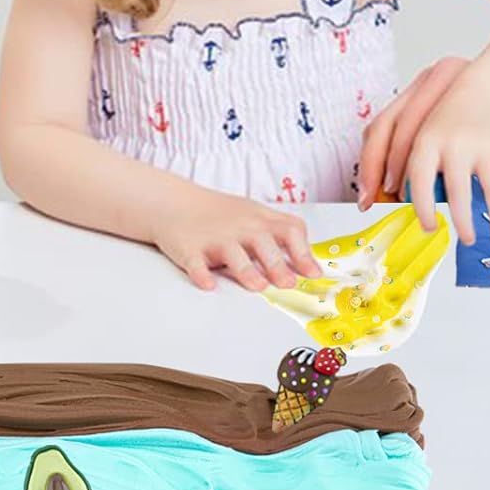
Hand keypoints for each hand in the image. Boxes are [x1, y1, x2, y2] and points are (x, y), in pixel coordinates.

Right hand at [154, 188, 321, 292]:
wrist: (176, 202)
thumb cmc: (220, 214)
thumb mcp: (254, 216)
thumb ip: (280, 236)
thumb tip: (307, 263)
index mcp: (260, 220)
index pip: (290, 230)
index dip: (304, 252)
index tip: (313, 273)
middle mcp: (240, 227)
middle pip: (264, 242)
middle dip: (277, 264)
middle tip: (289, 283)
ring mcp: (215, 238)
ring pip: (233, 253)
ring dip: (246, 270)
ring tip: (258, 286)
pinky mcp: (190, 248)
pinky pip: (196, 262)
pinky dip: (201, 274)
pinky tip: (208, 284)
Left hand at [360, 64, 489, 244]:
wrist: (481, 92)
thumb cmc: (444, 124)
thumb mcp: (419, 137)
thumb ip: (402, 167)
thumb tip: (386, 206)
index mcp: (428, 141)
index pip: (419, 179)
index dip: (423, 208)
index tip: (428, 227)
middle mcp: (456, 144)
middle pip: (459, 192)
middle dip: (463, 223)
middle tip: (465, 239)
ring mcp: (485, 147)